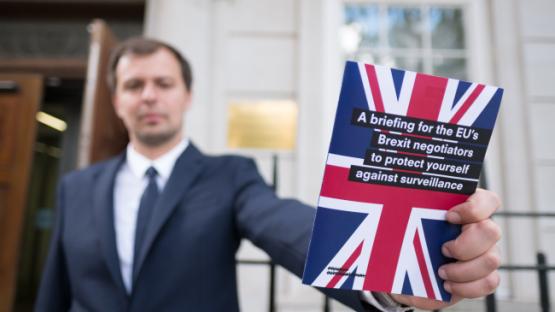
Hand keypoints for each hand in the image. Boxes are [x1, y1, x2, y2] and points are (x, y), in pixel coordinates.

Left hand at [391, 188, 501, 309]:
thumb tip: (397, 203)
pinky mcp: (483, 277)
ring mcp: (485, 254)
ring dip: (463, 269)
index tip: (449, 216)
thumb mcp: (403, 224)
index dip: (474, 208)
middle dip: (465, 244)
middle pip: (491, 231)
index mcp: (464, 210)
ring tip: (440, 272)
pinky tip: (447, 285)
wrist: (405, 275)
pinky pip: (488, 282)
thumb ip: (408, 211)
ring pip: (491, 260)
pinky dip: (466, 286)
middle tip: (442, 250)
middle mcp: (480, 230)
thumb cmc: (408, 242)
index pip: (487, 201)